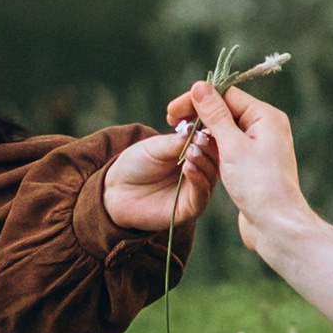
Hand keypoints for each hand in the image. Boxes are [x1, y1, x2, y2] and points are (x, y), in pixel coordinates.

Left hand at [99, 120, 221, 238]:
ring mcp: (196, 190)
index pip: (211, 142)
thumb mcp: (155, 147)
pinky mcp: (191, 208)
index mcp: (194, 153)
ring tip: (192, 152)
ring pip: (211, 176)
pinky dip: (197, 180)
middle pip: (216, 159)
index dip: (210, 133)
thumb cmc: (136, 164)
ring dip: (203, 162)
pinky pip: (201, 194)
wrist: (116, 191)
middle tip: (200, 139)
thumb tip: (199, 130)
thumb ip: (177, 142)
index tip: (207, 123)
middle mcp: (200, 171)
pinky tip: (188, 167)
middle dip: (209, 147)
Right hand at [163, 80, 312, 261]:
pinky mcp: (251, 165)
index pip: (226, 95)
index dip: (197, 100)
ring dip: (202, 135)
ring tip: (180, 141)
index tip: (173, 110)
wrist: (276, 226)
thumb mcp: (232, 146)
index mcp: (265, 117)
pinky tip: (194, 156)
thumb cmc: (258, 185)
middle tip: (170, 122)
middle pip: (225, 111)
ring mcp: (259, 147)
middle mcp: (265, 128)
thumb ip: (214, 115)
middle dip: (198, 116)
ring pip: (224, 131)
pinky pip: (228, 149)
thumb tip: (200, 85)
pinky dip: (211, 150)